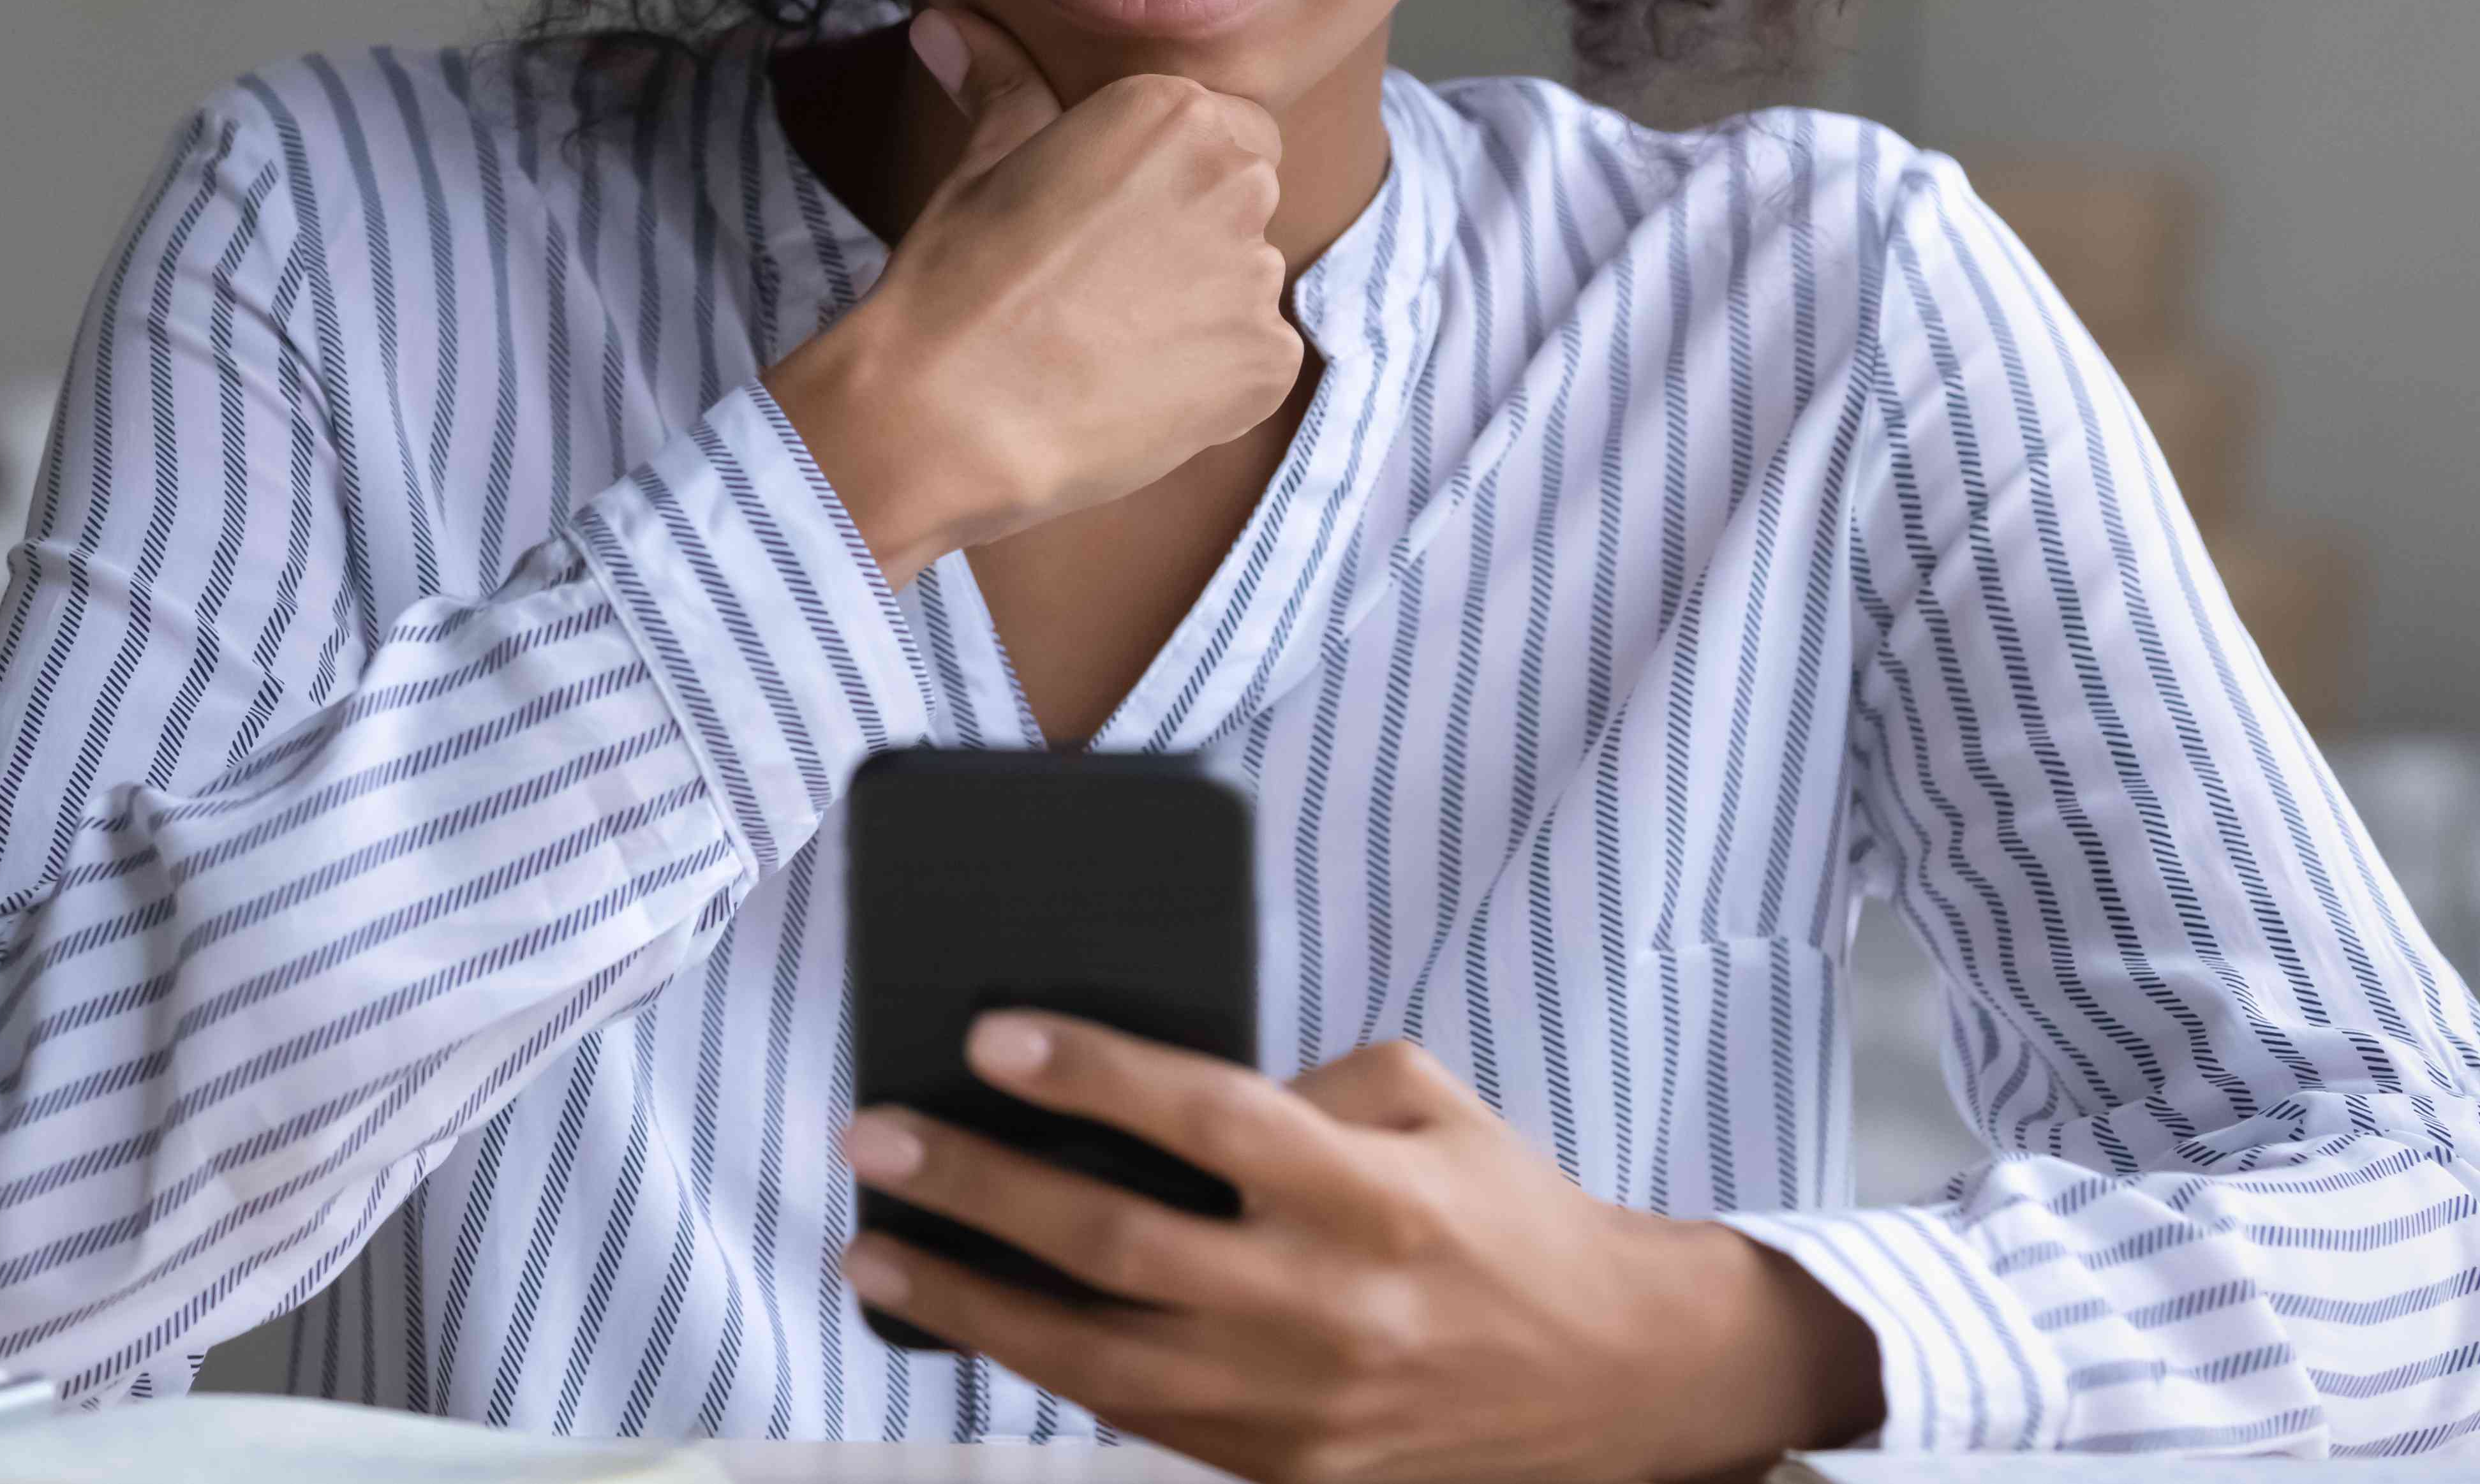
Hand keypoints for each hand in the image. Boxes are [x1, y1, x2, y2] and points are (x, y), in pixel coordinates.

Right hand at [765, 8, 1307, 582]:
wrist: (952, 410)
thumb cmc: (958, 281)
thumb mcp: (980, 168)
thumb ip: (999, 85)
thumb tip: (950, 25)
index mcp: (1175, 112)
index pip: (1221, 130)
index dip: (1168, 178)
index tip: (1113, 219)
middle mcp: (1235, 179)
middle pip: (1241, 200)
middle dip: (1189, 236)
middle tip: (1101, 283)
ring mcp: (1259, 274)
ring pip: (1246, 282)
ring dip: (1199, 307)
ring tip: (1108, 344)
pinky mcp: (1268, 361)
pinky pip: (1256, 359)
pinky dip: (1212, 378)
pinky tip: (1134, 390)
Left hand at [840, 1015, 1883, 1483]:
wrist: (1604, 1379)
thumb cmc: (1503, 1214)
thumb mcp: (1428, 1101)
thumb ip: (1299, 1085)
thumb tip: (1155, 1091)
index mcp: (1370, 1189)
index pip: (1205, 1118)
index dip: (1092, 1075)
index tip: (991, 1039)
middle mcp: (1327, 1301)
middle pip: (1116, 1240)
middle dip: (977, 1186)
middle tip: (875, 1137)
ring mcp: (1298, 1405)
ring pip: (1094, 1357)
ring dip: (968, 1301)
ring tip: (875, 1251)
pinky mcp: (1283, 1473)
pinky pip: (1133, 1420)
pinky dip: (1039, 1369)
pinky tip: (973, 1321)